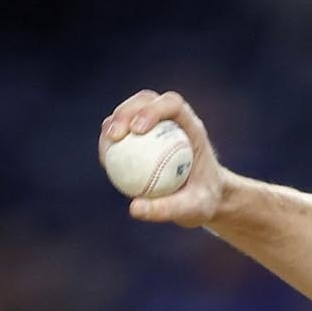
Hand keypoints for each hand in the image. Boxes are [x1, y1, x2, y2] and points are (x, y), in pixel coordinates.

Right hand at [98, 90, 228, 227]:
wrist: (207, 199)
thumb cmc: (204, 202)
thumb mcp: (193, 209)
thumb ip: (168, 209)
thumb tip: (134, 208)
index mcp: (192, 128)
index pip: (173, 105)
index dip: (153, 110)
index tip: (137, 130)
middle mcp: (174, 122)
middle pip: (147, 100)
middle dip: (126, 111)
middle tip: (114, 135)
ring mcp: (157, 127)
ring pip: (130, 111)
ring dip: (114, 122)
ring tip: (107, 144)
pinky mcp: (143, 138)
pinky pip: (123, 133)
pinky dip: (111, 141)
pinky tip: (104, 159)